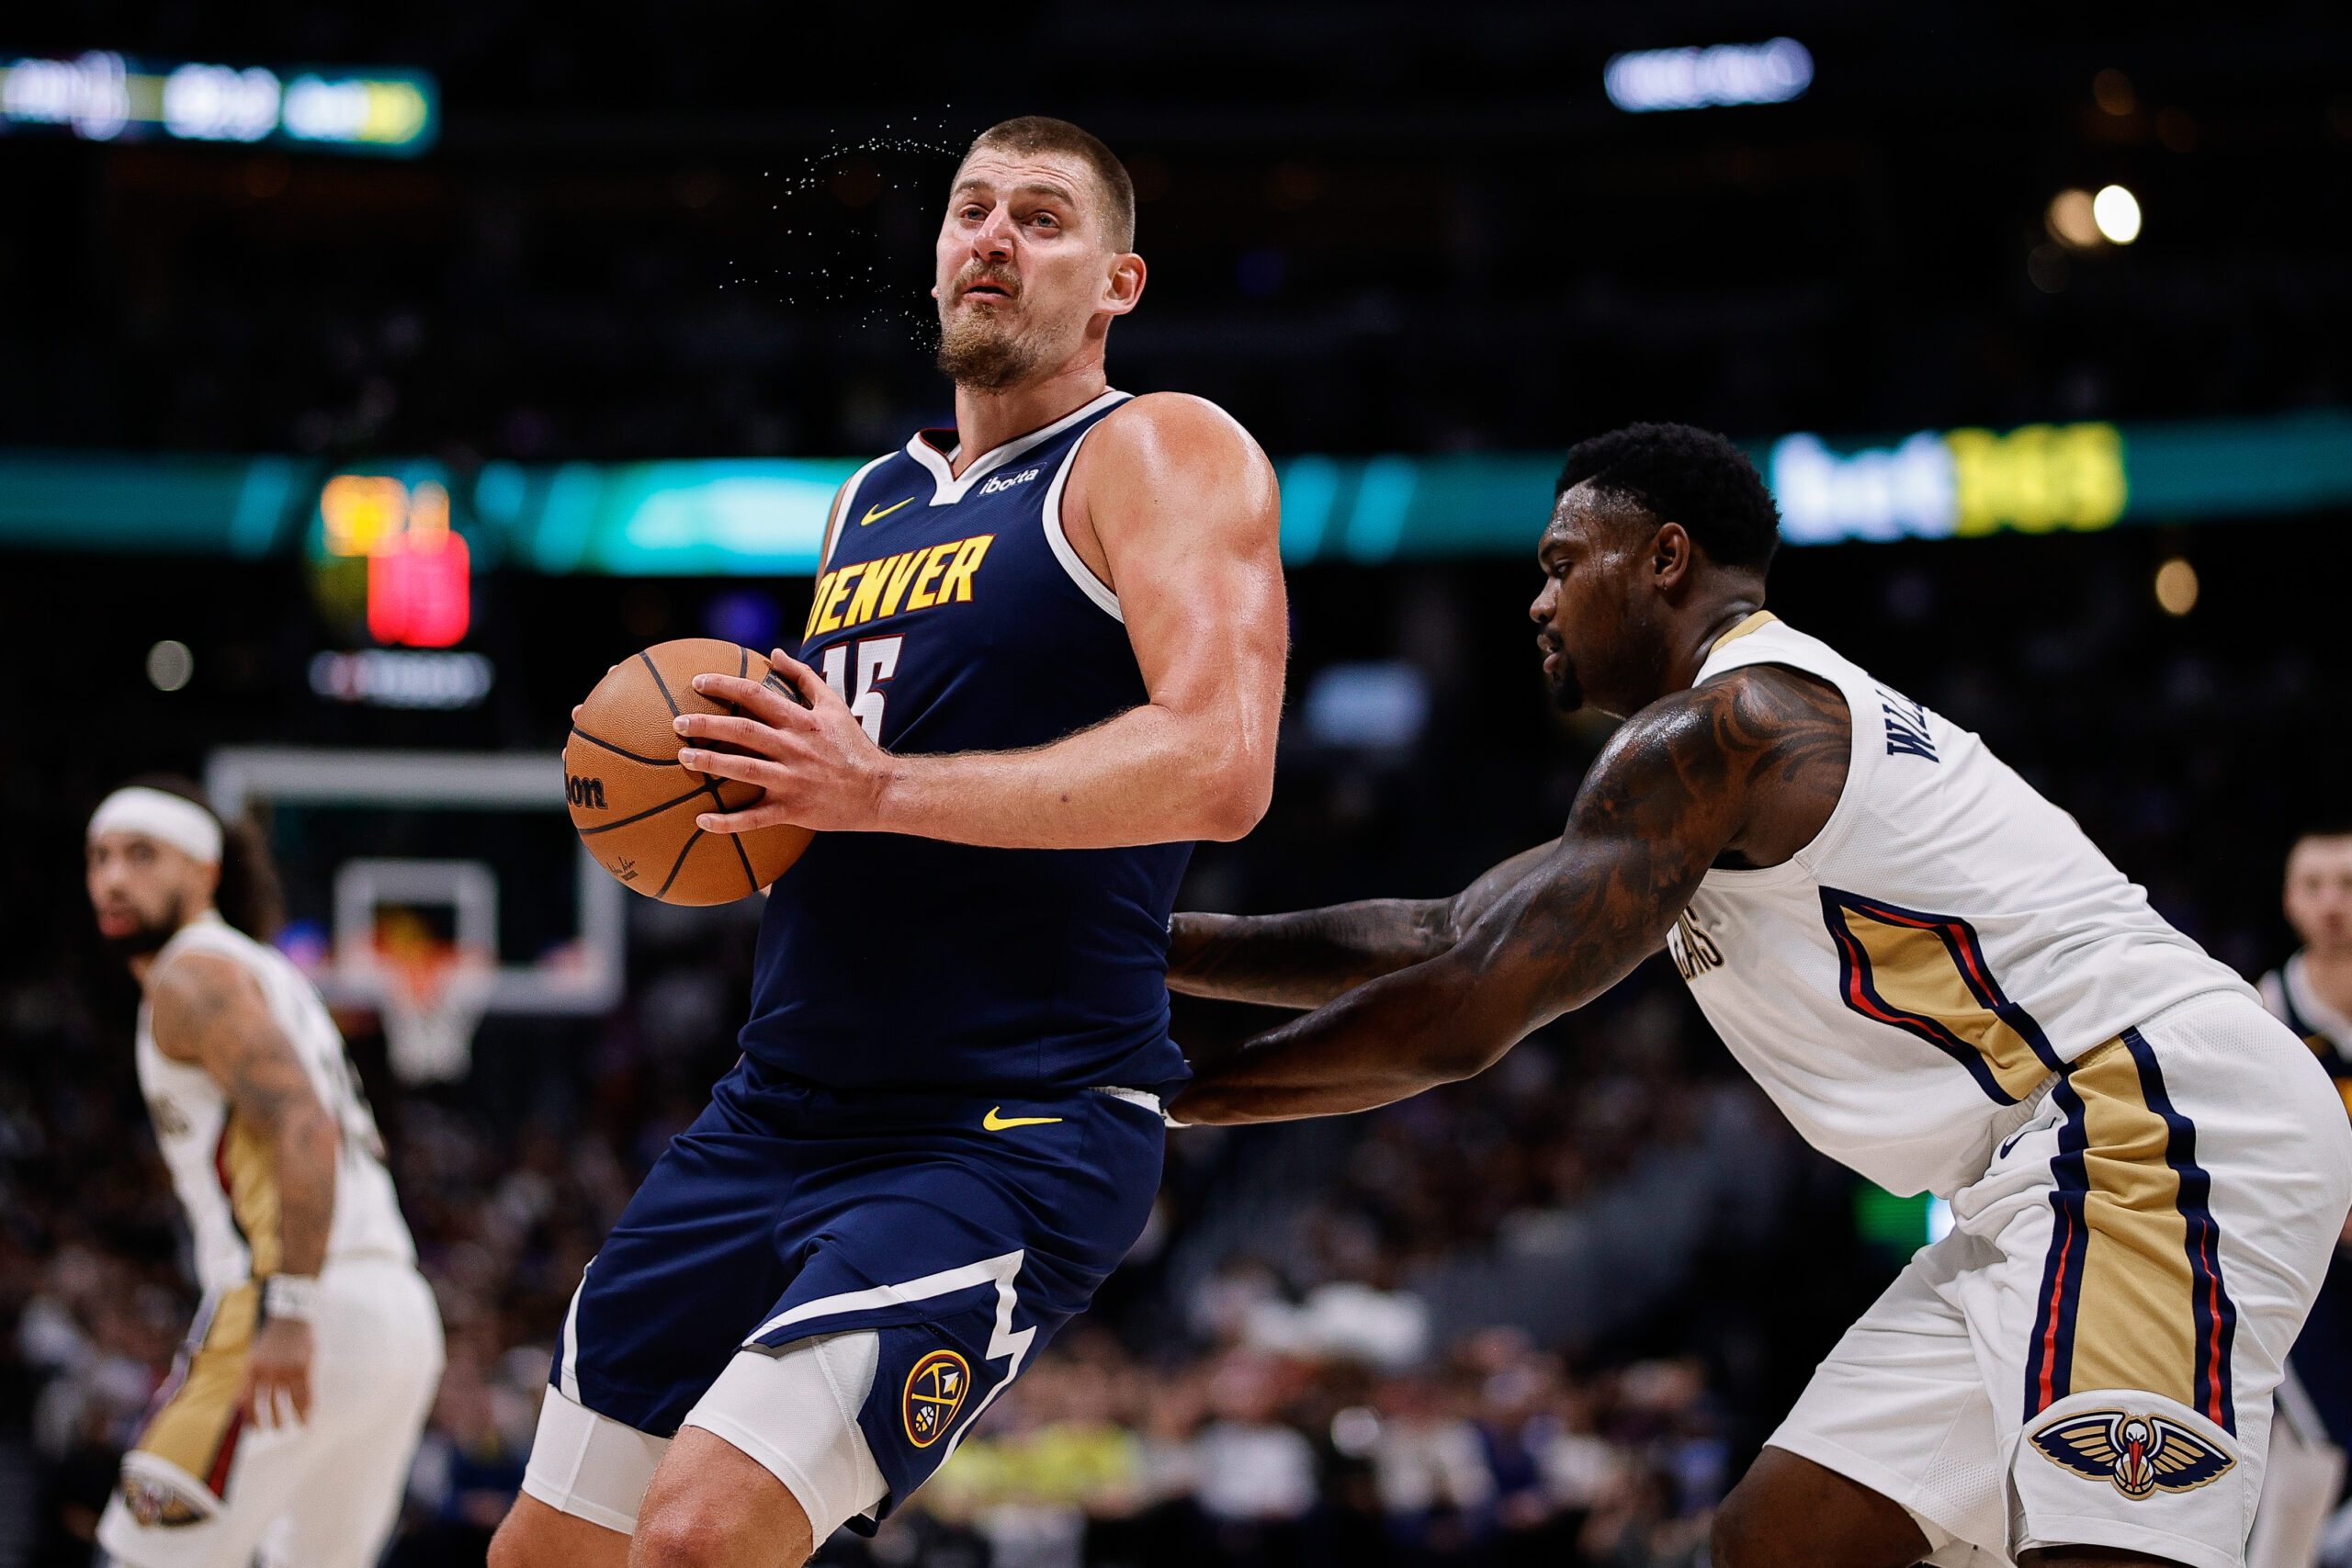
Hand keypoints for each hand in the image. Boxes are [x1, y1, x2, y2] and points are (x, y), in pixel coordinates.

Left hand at [242, 1317, 313, 1429]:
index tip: (257, 1428)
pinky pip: (305, 1394)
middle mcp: (268, 1372)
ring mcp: (286, 1370)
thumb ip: (252, 1378)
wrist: (291, 1317)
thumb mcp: (255, 1356)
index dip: (251, 1418)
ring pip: (287, 1402)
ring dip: (290, 1416)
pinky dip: (306, 1409)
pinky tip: (307, 1418)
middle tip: (275, 1429)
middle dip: (271, 1420)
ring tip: (293, 1425)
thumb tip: (245, 1403)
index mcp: (251, 1369)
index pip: (247, 1401)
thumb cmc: (272, 1339)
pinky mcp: (303, 1368)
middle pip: (266, 1404)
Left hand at [676, 650, 892, 833]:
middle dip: (706, 725)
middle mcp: (794, 748)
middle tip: (677, 723)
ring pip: (744, 770)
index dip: (724, 686)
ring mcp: (793, 780)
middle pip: (743, 731)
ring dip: (711, 764)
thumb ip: (804, 677)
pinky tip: (702, 821)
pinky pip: (756, 818)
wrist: (879, 791)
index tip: (697, 682)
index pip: (756, 695)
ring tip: (683, 759)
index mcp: (801, 721)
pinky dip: (728, 822)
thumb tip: (776, 653)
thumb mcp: (834, 705)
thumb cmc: (853, 746)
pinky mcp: (794, 809)